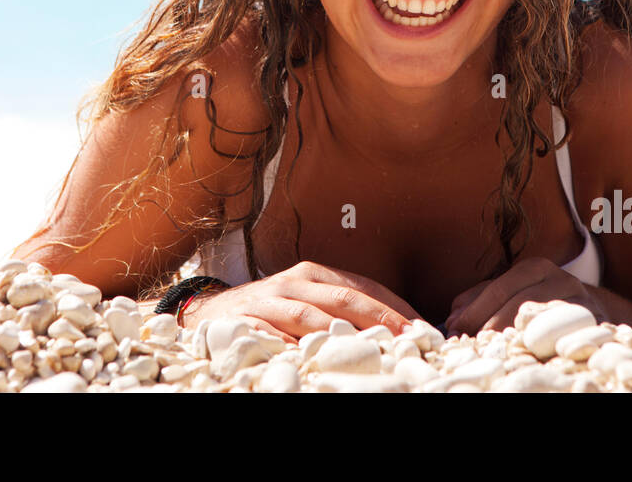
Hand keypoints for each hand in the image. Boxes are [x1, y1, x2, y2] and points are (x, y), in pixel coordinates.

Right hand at [180, 260, 423, 345]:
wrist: (207, 312)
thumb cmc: (269, 311)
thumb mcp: (306, 302)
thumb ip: (340, 310)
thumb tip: (393, 332)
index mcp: (314, 274)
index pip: (364, 287)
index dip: (395, 306)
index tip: (423, 327)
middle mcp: (294, 282)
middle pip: (345, 299)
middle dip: (381, 318)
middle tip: (409, 338)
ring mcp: (269, 301)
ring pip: (311, 316)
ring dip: (343, 333)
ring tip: (372, 349)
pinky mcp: (246, 322)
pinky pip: (272, 335)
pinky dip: (293, 345)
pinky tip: (314, 357)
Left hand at [444, 256, 631, 336]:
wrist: (594, 309)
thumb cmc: (542, 300)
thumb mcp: (511, 291)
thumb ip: (480, 299)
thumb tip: (451, 318)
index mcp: (536, 268)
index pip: (500, 288)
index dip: (475, 310)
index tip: (454, 329)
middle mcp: (560, 280)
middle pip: (519, 302)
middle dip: (489, 325)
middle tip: (469, 343)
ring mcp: (580, 302)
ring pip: (543, 319)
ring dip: (514, 337)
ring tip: (493, 349)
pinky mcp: (595, 325)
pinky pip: (566, 336)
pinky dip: (542, 346)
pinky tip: (526, 354)